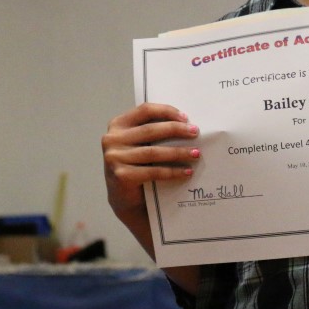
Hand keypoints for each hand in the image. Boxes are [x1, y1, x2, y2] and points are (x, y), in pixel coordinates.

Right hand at [102, 103, 199, 255]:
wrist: (125, 198)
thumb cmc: (137, 165)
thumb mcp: (139, 143)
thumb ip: (152, 131)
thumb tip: (186, 123)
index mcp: (117, 124)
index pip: (145, 110)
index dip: (167, 111)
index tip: (186, 118)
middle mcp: (112, 139)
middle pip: (150, 130)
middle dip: (176, 130)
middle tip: (195, 132)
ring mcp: (114, 158)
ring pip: (153, 152)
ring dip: (178, 152)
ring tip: (196, 153)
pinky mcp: (121, 176)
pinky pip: (153, 171)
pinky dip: (173, 172)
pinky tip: (187, 172)